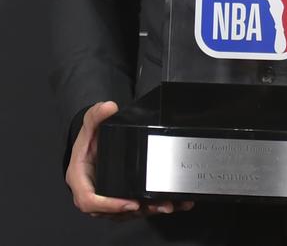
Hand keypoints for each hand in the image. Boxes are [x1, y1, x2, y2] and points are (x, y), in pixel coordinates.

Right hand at [66, 101, 193, 217]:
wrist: (93, 142)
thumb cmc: (89, 138)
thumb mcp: (90, 124)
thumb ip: (96, 115)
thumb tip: (108, 107)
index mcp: (80, 179)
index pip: (90, 200)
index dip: (110, 205)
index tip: (130, 202)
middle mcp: (93, 193)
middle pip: (113, 210)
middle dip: (138, 209)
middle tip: (160, 205)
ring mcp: (107, 198)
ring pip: (127, 211)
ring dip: (149, 210)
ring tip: (170, 205)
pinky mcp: (119, 198)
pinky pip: (134, 206)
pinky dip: (152, 206)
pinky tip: (173, 203)